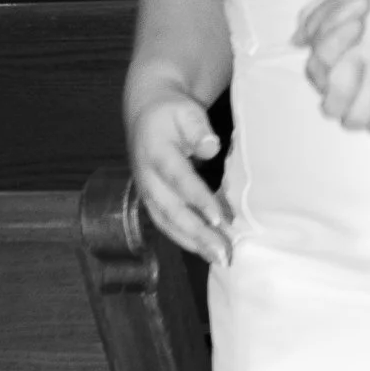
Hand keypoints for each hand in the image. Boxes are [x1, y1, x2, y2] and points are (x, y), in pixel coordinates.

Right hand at [128, 90, 232, 266]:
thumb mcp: (185, 111)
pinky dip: (188, 241)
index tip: (220, 219)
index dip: (198, 200)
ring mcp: (148, 193)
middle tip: (224, 253)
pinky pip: (168, 225)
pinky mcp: (153, 201)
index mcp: (156, 153)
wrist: (146, 114)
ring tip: (220, 259)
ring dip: (194, 244)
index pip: (179, 179)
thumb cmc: (172, 113)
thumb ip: (197, 128)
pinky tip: (208, 252)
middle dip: (198, 234)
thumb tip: (210, 147)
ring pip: (168, 223)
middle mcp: (147, 178)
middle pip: (171, 211)